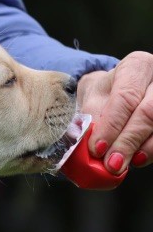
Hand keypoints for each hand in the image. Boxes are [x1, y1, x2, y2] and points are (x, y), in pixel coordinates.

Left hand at [78, 51, 152, 174]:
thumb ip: (90, 121)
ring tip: (121, 165)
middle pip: (148, 112)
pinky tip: (137, 159)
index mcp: (136, 67)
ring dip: (141, 149)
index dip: (112, 126)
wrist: (119, 92)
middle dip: (128, 141)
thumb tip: (85, 148)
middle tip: (111, 164)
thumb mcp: (92, 101)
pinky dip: (151, 150)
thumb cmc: (105, 95)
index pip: (125, 97)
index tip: (97, 149)